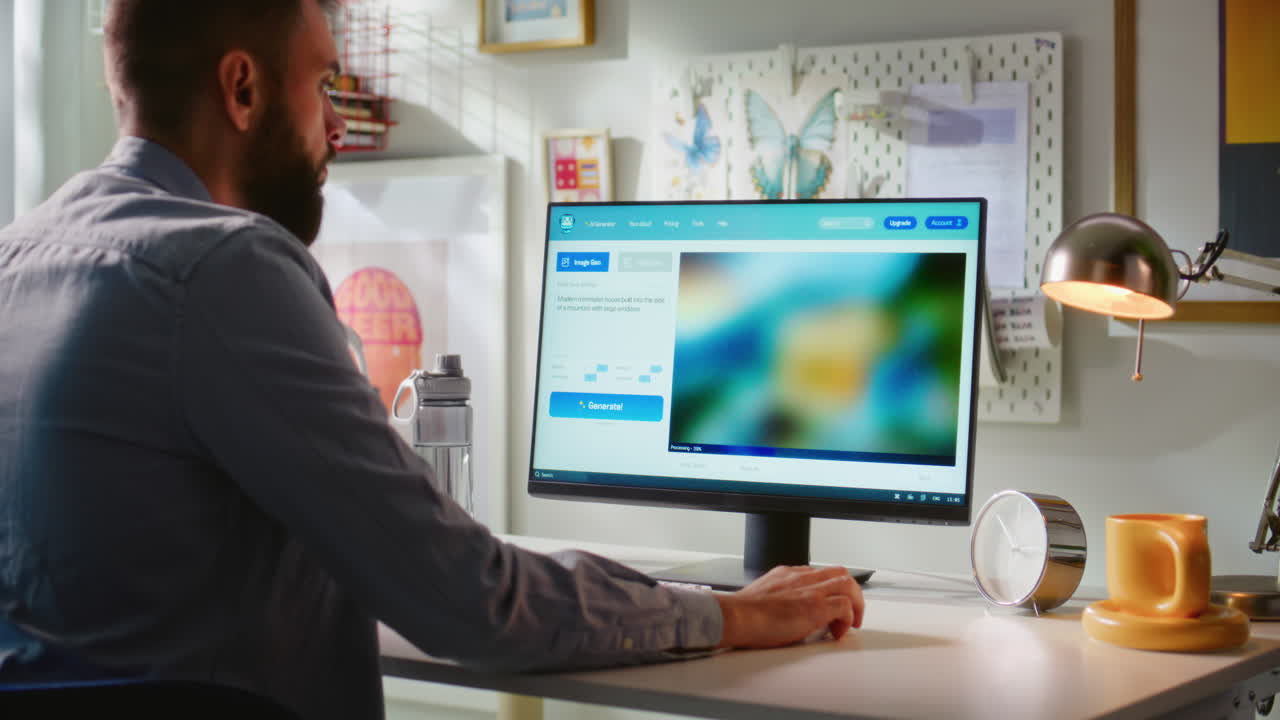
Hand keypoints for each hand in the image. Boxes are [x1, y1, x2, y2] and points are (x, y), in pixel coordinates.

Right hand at [714, 565, 863, 649]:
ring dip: (855, 604)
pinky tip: (837, 632)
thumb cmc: (741, 614)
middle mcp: (800, 577)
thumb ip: (775, 598)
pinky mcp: (815, 608)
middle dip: (850, 593)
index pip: (819, 573)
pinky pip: (845, 607)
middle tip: (850, 613)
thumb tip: (781, 614)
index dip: (829, 590)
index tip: (830, 605)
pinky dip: (847, 620)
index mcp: (787, 574)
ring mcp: (809, 590)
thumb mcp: (760, 596)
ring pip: (848, 584)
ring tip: (851, 623)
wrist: (734, 616)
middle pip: (839, 573)